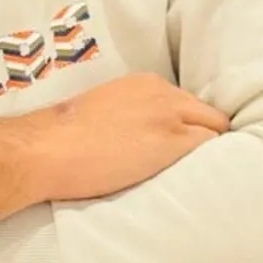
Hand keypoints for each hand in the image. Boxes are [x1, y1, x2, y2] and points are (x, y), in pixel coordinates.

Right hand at [0, 73, 229, 219]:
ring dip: (208, 149)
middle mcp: (161, 93)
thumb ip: (127, 113)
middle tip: (197, 163)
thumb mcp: (101, 110)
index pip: (184, 102)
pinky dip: (211, 161)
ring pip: (213, 128)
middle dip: (205, 135)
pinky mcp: (172, 142)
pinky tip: (201, 178)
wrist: (49, 148)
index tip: (180, 144)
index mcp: (143, 84)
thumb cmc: (63, 137)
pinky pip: (210, 148)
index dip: (186, 125)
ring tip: (203, 174)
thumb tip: (135, 135)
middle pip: (206, 113)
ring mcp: (169, 116)